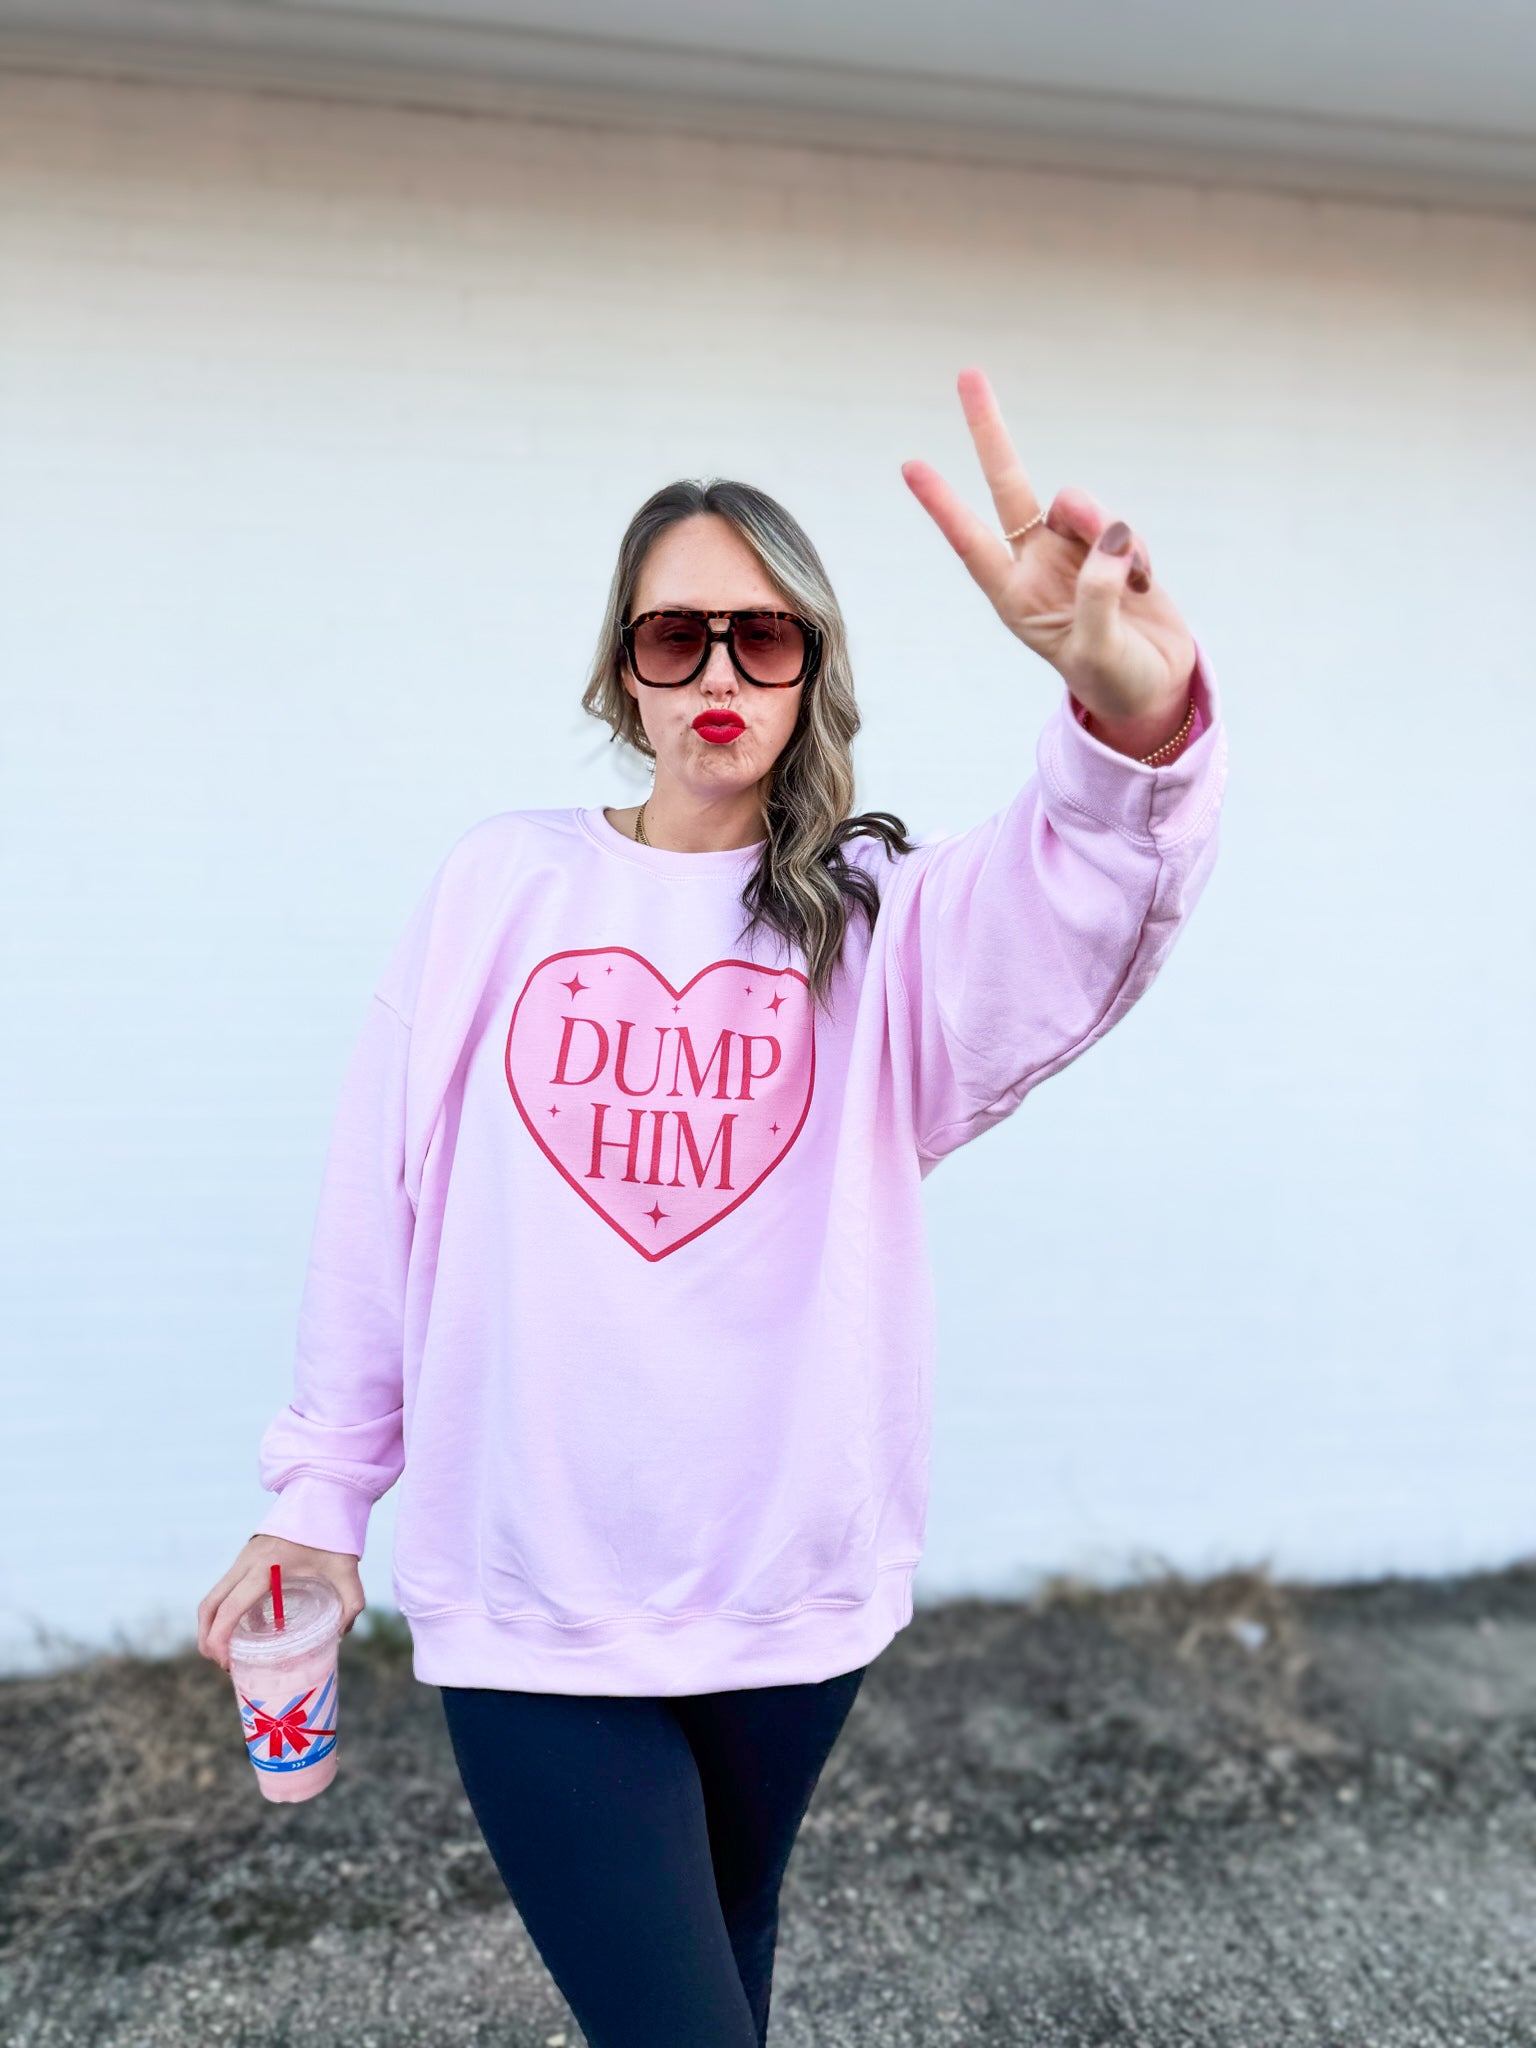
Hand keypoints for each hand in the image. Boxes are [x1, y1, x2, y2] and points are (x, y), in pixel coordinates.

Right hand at [198, 1533, 365, 1671]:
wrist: (321, 1496)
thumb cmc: (333, 1533)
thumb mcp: (346, 1569)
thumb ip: (351, 1604)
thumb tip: (341, 1634)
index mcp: (265, 1567)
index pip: (229, 1608)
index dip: (219, 1639)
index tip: (226, 1662)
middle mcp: (246, 1562)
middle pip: (209, 1605)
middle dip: (207, 1639)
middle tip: (223, 1664)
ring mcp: (243, 1558)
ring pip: (213, 1596)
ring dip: (212, 1626)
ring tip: (228, 1653)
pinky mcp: (246, 1557)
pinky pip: (227, 1588)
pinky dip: (226, 1611)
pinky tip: (246, 1630)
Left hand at [901, 367, 1197, 741]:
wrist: (1157, 689)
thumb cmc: (1115, 680)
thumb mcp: (1098, 650)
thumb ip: (1099, 594)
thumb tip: (1112, 536)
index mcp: (1014, 596)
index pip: (971, 542)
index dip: (943, 505)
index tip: (910, 466)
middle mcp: (1036, 564)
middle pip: (1009, 485)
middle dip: (990, 432)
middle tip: (967, 375)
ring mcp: (1074, 550)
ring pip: (1080, 505)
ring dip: (1105, 530)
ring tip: (1132, 583)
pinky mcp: (1112, 547)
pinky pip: (1122, 529)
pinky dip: (1138, 555)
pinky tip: (1145, 590)